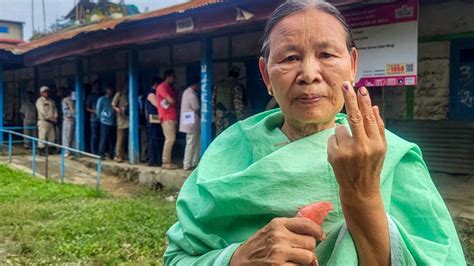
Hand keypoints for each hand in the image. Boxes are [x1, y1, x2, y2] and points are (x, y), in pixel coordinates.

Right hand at [230, 217, 323, 265]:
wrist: (240, 261)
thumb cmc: (259, 245)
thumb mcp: (271, 230)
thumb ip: (290, 227)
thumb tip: (315, 230)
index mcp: (278, 224)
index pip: (307, 224)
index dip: (318, 231)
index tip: (320, 236)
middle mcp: (279, 236)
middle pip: (310, 242)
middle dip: (308, 248)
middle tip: (299, 251)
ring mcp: (279, 253)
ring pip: (309, 257)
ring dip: (305, 261)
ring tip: (295, 260)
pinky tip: (288, 265)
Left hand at [327, 82, 386, 199]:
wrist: (359, 189)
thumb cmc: (371, 165)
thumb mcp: (381, 148)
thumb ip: (378, 128)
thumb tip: (374, 107)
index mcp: (377, 144)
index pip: (370, 118)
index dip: (364, 102)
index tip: (360, 88)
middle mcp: (363, 147)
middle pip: (355, 117)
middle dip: (350, 99)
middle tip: (345, 85)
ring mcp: (348, 152)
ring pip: (340, 128)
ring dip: (342, 133)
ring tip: (348, 148)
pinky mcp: (335, 156)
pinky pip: (332, 138)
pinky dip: (335, 142)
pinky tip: (341, 154)